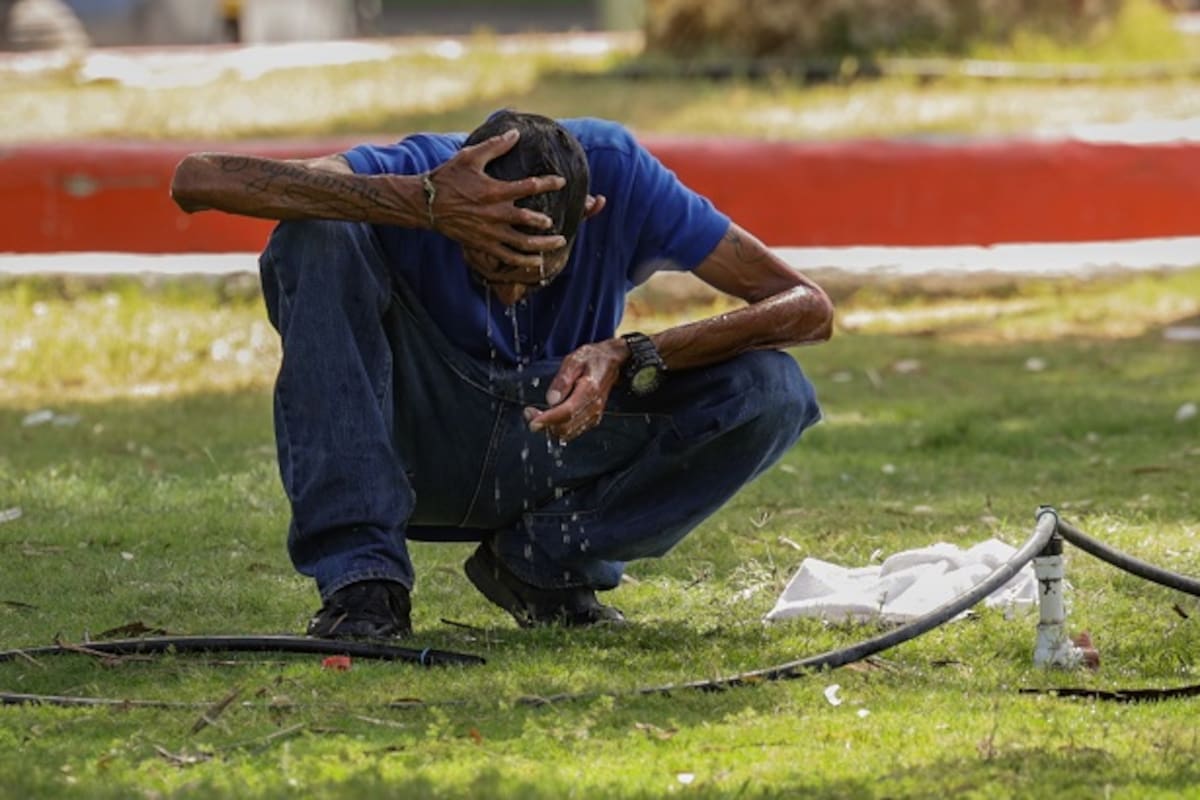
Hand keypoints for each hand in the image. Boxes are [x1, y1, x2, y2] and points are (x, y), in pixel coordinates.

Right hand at [420, 129, 567, 271]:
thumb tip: (515, 133)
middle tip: (557, 222)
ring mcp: (489, 232)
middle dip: (546, 222)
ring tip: (559, 243)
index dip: (548, 183)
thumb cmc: (449, 177)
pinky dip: (523, 261)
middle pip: (528, 221)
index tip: (562, 181)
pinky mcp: (483, 245)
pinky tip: (536, 262)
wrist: (426, 204)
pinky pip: (507, 257)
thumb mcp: (470, 157)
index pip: (528, 187)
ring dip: (542, 245)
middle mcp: (494, 214)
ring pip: (522, 244)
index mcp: (493, 191)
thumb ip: (495, 146)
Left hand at [524, 339, 626, 442]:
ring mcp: (594, 415)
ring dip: (549, 428)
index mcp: (589, 390)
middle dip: (544, 425)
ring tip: (537, 414)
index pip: (567, 412)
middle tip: (529, 413)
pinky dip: (558, 428)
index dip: (548, 420)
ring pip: (568, 433)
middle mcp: (593, 407)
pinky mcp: (592, 419)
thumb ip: (562, 380)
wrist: (611, 361)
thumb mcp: (574, 360)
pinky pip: (573, 431)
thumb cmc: (592, 359)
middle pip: (566, 427)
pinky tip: (550, 416)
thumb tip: (551, 399)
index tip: (532, 421)